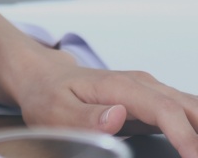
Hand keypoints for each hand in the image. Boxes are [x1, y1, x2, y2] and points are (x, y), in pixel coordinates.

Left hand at [15, 49, 197, 157]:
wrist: (41, 76)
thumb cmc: (48, 93)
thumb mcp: (56, 110)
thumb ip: (86, 117)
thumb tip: (118, 116)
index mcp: (119, 86)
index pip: (164, 109)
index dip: (186, 136)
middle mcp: (140, 85)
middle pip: (188, 107)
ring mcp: (148, 91)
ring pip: (190, 108)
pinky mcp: (150, 102)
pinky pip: (183, 113)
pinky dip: (195, 130)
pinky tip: (195, 147)